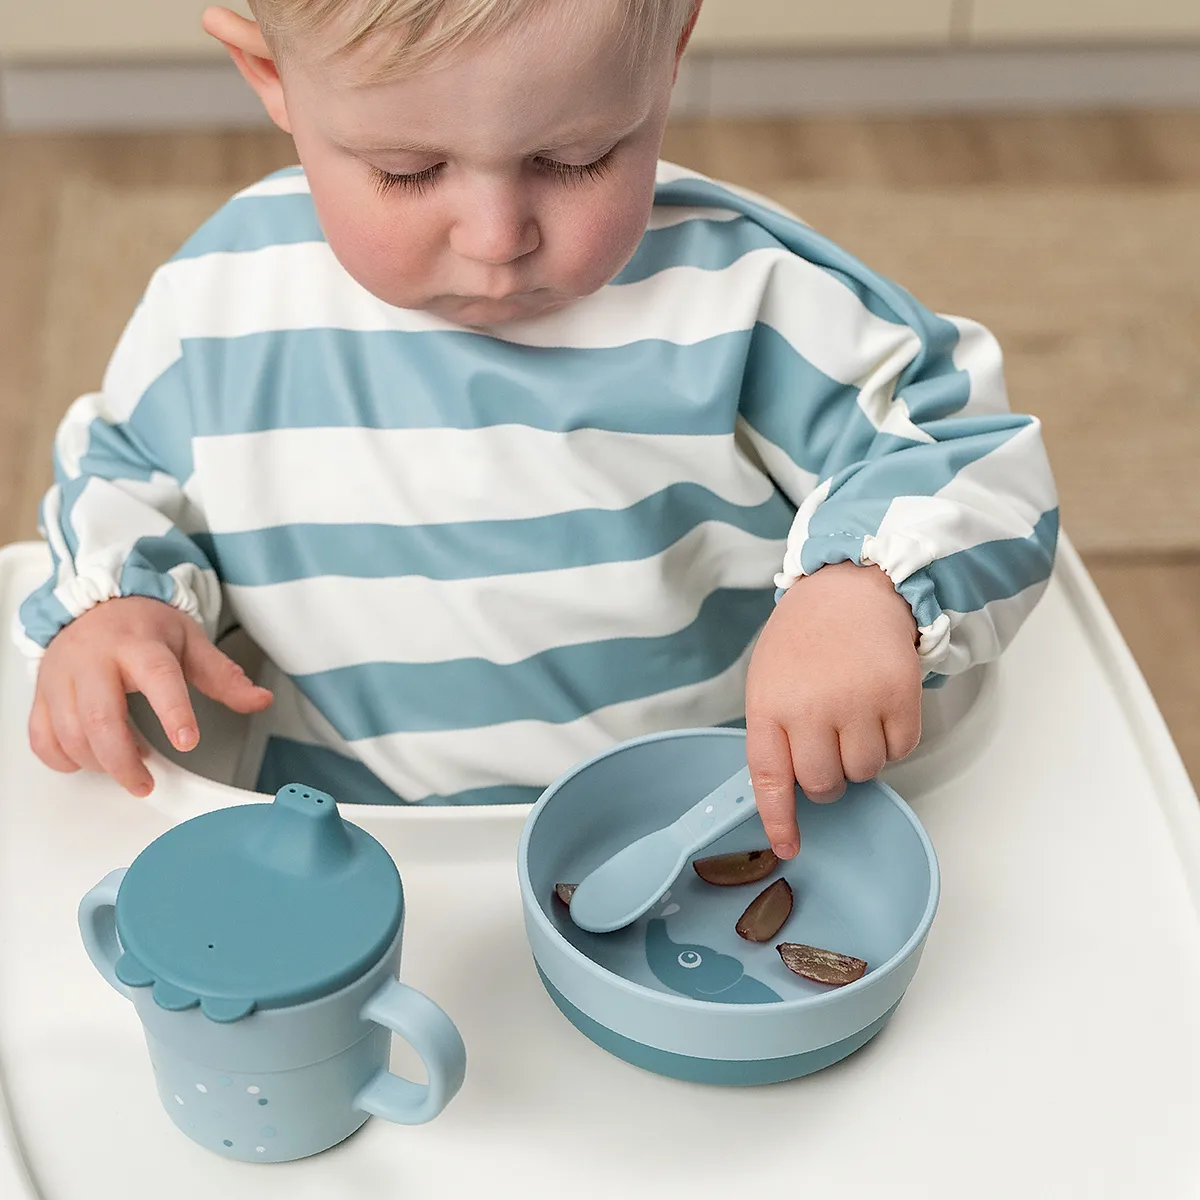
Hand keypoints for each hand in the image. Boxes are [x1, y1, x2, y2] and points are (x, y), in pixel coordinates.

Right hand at [29, 596, 273, 796]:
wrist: (96, 603)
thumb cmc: (142, 626)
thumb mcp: (190, 642)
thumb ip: (224, 677)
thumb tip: (260, 700)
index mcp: (138, 643)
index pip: (158, 677)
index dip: (173, 711)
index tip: (188, 740)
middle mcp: (95, 658)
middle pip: (100, 715)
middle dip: (122, 759)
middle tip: (145, 782)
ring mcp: (62, 676)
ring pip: (68, 731)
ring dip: (97, 761)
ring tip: (127, 764)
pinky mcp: (42, 693)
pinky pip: (42, 737)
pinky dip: (62, 759)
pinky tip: (89, 759)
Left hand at [744, 562, 921, 858]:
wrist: (852, 587)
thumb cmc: (805, 637)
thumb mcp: (768, 678)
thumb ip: (773, 731)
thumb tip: (786, 790)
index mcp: (769, 703)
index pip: (770, 778)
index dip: (778, 819)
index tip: (788, 847)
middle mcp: (812, 707)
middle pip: (823, 784)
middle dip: (826, 778)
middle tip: (828, 747)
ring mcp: (859, 702)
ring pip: (865, 772)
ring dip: (861, 758)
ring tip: (854, 718)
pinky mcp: (901, 696)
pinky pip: (901, 750)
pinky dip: (893, 741)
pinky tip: (879, 708)